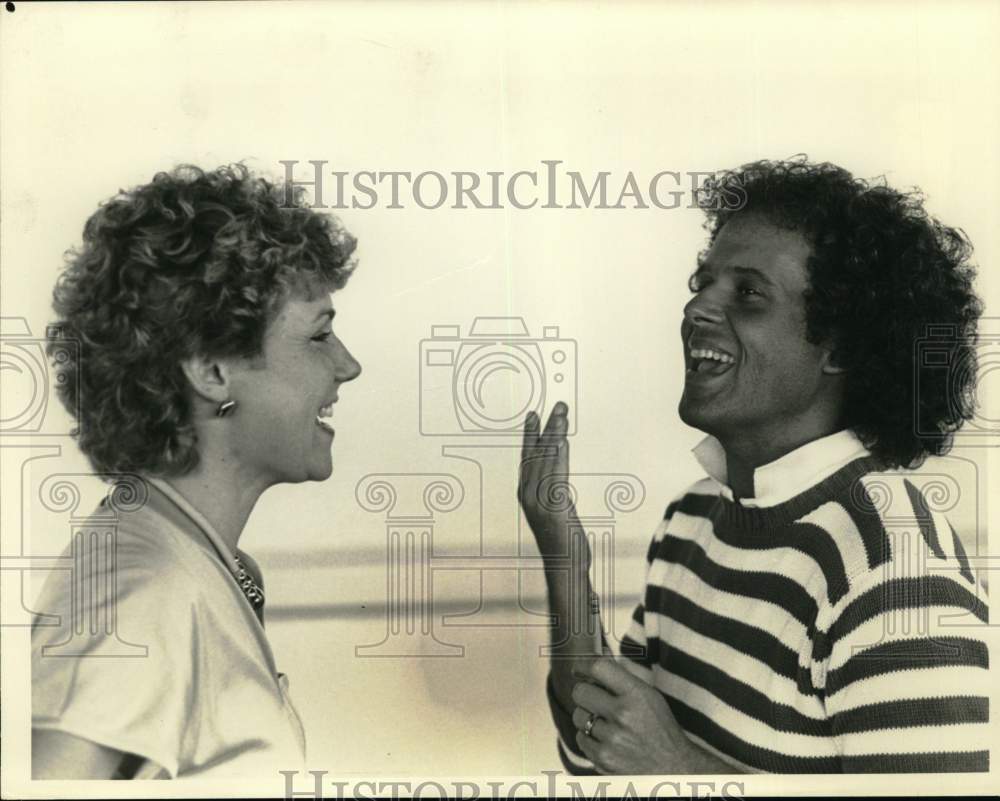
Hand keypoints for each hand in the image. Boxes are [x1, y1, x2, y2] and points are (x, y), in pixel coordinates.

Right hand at [518, 402, 580, 558]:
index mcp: (526, 493)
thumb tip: (557, 472)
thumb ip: (551, 490)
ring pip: (547, 461)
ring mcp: (541, 502)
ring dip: (555, 435)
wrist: (564, 566)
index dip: (530, 434)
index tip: (533, 414)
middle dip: (547, 427)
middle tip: (557, 405)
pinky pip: (556, 477)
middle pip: (537, 453)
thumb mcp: (553, 510)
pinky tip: (564, 443)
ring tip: (562, 415)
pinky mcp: (555, 509)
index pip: (527, 457)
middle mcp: (529, 495)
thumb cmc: (561, 540)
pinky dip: (559, 457)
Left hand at [570, 657, 698, 774]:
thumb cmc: (661, 729)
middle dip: (585, 693)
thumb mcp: (649, 696)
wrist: (674, 767)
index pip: (599, 668)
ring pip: (579, 717)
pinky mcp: (604, 759)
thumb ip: (622, 679)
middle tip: (593, 698)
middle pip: (580, 692)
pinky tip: (606, 739)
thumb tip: (597, 657)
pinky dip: (589, 738)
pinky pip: (581, 739)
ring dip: (587, 717)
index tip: (578, 669)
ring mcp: (612, 739)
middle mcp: (624, 715)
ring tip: (605, 722)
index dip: (583, 666)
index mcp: (637, 694)